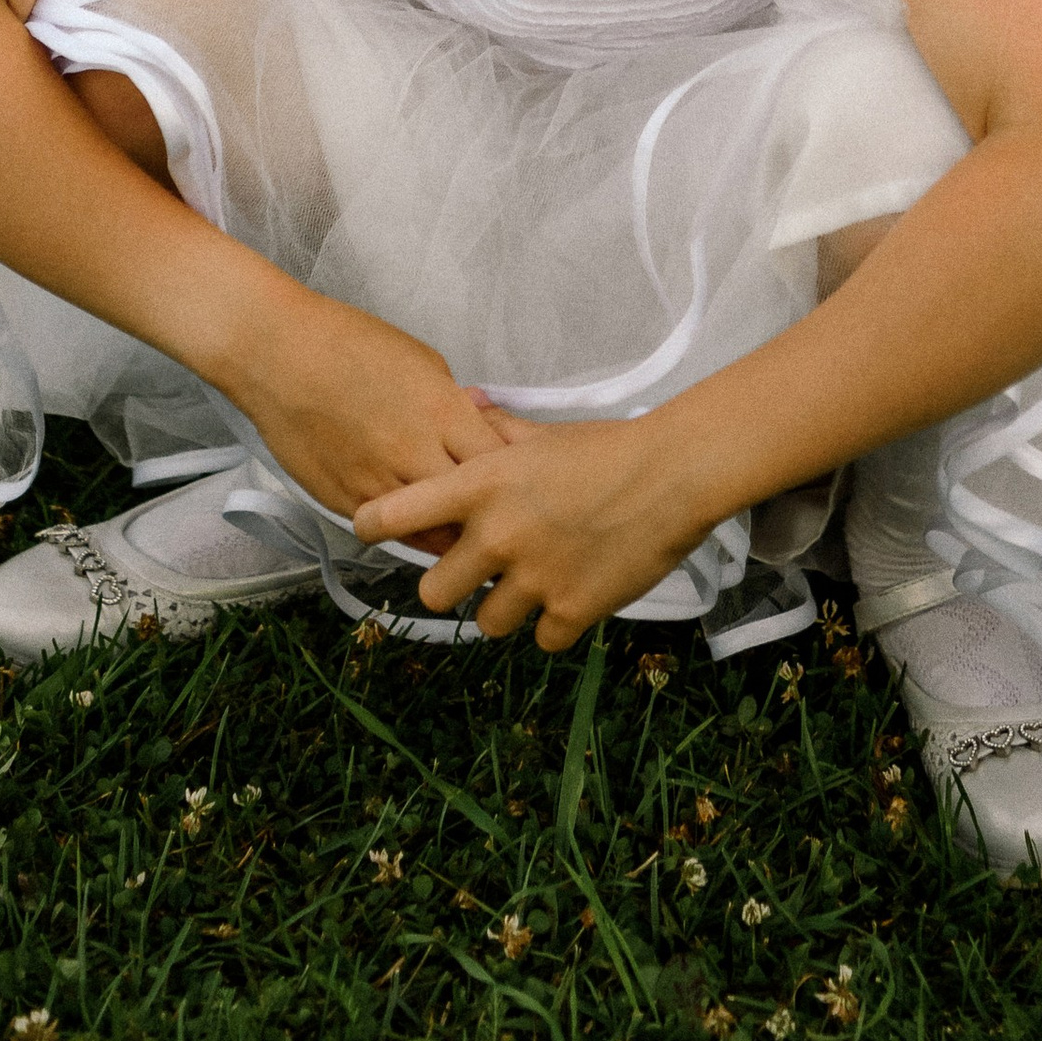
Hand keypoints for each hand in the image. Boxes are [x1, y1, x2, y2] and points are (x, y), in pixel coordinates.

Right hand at [217, 273, 508, 539]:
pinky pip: (391, 531)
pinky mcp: (345, 502)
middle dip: (488, 512)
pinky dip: (409, 531)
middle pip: (473, 507)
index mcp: (441, 411)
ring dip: (450, 531)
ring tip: (461, 527)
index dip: (512, 474)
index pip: (499, 463)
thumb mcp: (420, 358)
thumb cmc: (347, 343)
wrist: (277, 354)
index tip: (515, 477)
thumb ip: (454, 399)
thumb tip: (482, 419)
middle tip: (496, 514)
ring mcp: (378, 483)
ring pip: (433, 533)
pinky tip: (417, 520)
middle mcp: (414, 454)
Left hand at [352, 416, 717, 650]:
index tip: (367, 530)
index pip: (395, 514)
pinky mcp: (569, 612)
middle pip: (434, 592)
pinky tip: (575, 591)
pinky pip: (541, 639)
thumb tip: (467, 402)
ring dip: (508, 607)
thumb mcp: (543, 434)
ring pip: (487, 623)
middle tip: (483, 570)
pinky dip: (555, 622)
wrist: (673, 474)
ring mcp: (532, 578)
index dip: (373, 525)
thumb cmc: (609, 447)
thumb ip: (496, 428)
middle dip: (455, 584)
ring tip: (539, 578)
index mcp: (482, 486)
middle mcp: (497, 535)